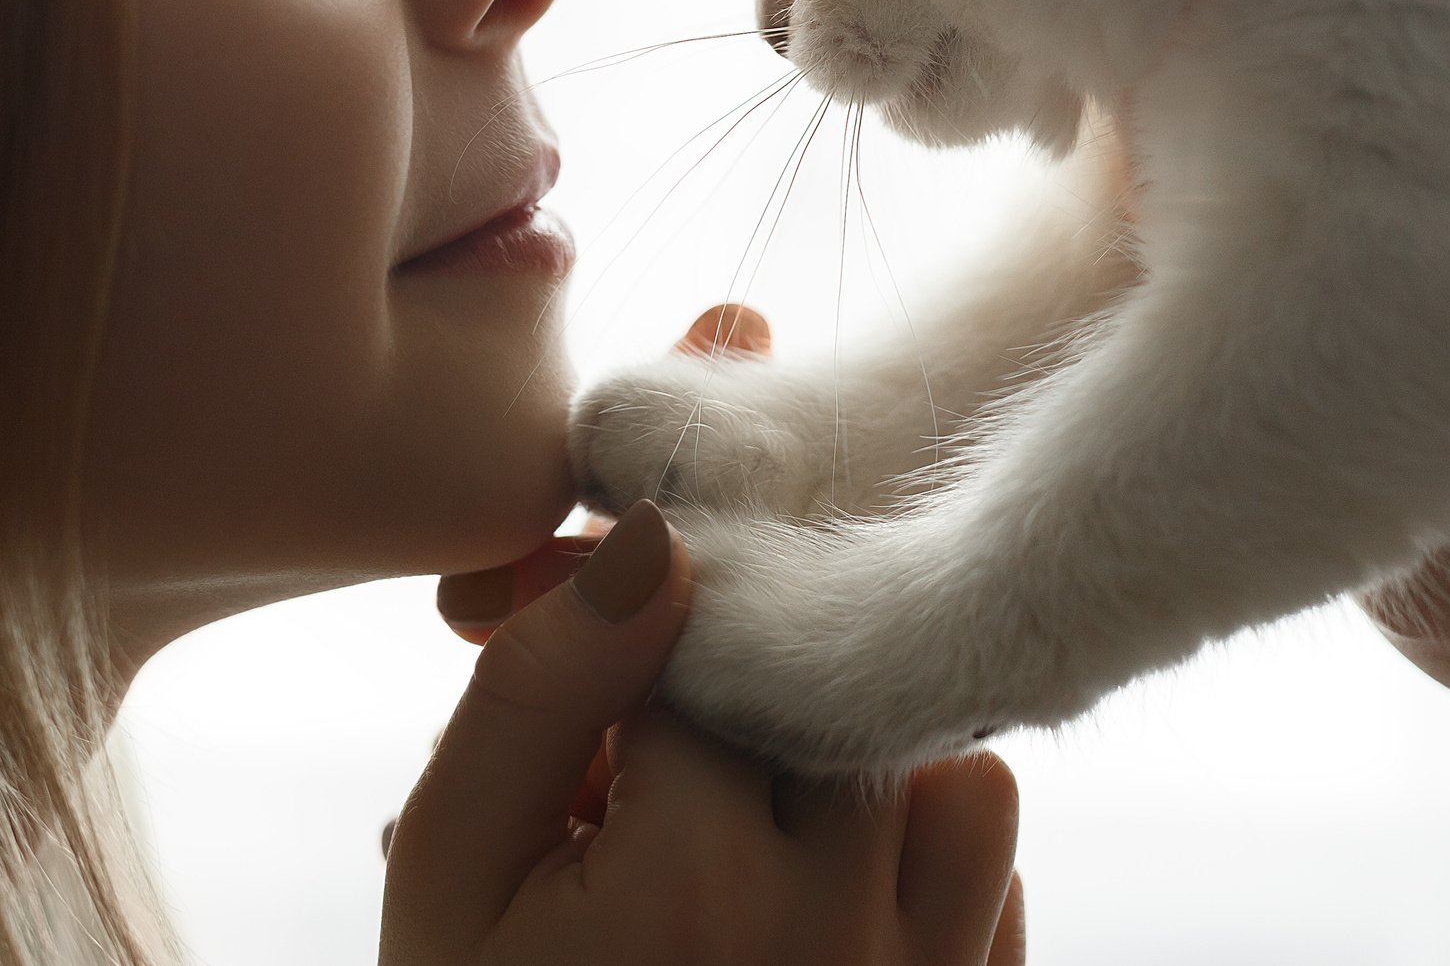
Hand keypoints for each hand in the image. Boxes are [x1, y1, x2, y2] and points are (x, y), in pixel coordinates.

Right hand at [383, 306, 1024, 964]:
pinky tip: (803, 881)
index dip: (660, 589)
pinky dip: (919, 850)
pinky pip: (998, 876)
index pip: (719, 638)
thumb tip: (647, 536)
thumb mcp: (450, 867)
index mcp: (699, 882)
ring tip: (732, 811)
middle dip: (754, 672)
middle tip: (650, 729)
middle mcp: (841, 933)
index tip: (637, 525)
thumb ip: (537, 694)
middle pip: (850, 691)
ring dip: (857, 760)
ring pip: (959, 776)